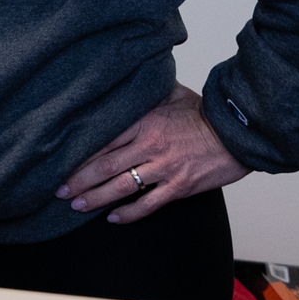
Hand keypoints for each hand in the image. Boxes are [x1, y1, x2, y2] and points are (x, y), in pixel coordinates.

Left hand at [57, 84, 249, 224]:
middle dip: (79, 181)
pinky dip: (129, 213)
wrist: (238, 132)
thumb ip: (147, 93)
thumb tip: (128, 81)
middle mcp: (150, 147)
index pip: (103, 140)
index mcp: (145, 122)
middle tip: (60, 190)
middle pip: (105, 166)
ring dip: (96, 199)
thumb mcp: (172, 94)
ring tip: (77, 206)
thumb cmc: (205, 112)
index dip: (79, 154)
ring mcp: (165, 169)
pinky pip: (149, 204)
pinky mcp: (179, 187)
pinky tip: (113, 218)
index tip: (61, 162)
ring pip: (122, 187)